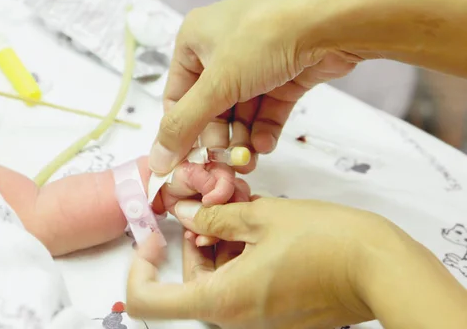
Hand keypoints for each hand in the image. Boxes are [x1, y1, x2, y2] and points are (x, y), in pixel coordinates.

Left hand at [126, 196, 404, 327]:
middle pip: (189, 280)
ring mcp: (258, 321)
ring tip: (244, 209)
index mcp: (221, 300)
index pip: (147, 300)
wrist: (382, 269)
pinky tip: (261, 229)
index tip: (154, 236)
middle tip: (214, 204)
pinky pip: (243, 287)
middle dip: (195, 240)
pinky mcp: (278, 315)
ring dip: (221, 244)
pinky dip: (242, 258)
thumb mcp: (260, 216)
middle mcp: (236, 319)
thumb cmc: (327, 242)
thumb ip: (213, 217)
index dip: (139, 266)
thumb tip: (186, 213)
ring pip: (217, 280)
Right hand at [149, 0, 359, 174]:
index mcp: (194, 41)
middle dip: (218, 138)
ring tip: (248, 161)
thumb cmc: (263, 38)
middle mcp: (221, 50)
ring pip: (240, 111)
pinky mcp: (285, 74)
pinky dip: (264, 129)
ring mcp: (255, 62)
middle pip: (210, 108)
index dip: (181, 131)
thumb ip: (184, 126)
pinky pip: (266, 109)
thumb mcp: (216, 84)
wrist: (331, 20)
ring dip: (241, 139)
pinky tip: (265, 146)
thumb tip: (155, 161)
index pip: (177, 97)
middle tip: (225, 165)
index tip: (188, 163)